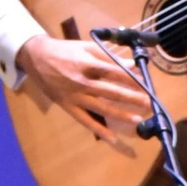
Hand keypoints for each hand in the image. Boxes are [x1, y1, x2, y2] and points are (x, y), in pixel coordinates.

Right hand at [17, 35, 152, 145]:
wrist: (36, 58)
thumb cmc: (65, 50)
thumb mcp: (86, 47)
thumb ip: (108, 56)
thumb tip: (131, 64)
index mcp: (88, 63)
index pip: (115, 73)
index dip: (131, 79)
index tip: (146, 84)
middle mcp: (82, 81)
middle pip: (111, 92)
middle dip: (132, 98)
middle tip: (149, 103)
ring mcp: (75, 96)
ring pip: (102, 108)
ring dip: (121, 114)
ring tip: (138, 120)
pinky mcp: (69, 107)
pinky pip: (86, 121)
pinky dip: (99, 131)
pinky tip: (113, 138)